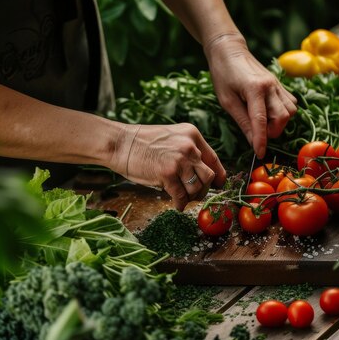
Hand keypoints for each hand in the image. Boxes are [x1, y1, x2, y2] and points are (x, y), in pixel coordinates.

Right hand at [111, 123, 226, 210]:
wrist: (120, 143)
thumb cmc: (142, 143)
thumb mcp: (171, 138)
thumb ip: (187, 151)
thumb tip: (200, 173)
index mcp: (192, 135)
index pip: (214, 159)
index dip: (218, 175)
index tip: (218, 185)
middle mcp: (189, 146)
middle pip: (209, 176)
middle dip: (204, 189)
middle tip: (195, 194)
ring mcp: (179, 160)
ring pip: (198, 188)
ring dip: (192, 197)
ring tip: (183, 198)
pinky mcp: (168, 174)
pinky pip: (182, 196)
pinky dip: (181, 204)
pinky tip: (177, 204)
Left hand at [205, 35, 296, 158]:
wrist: (229, 50)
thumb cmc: (223, 74)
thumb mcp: (226, 100)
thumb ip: (242, 121)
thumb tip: (253, 141)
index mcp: (254, 89)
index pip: (261, 120)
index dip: (261, 140)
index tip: (259, 154)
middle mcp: (271, 86)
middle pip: (283, 117)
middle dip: (273, 131)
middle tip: (258, 133)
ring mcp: (278, 84)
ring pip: (291, 111)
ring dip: (280, 123)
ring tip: (263, 123)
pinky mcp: (280, 84)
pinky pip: (290, 103)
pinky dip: (284, 113)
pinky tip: (270, 113)